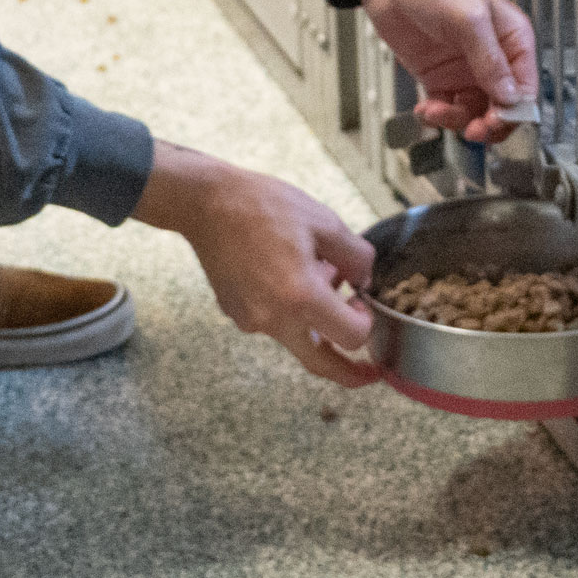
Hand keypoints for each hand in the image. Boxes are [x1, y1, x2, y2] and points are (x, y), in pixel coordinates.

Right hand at [131, 140, 378, 386]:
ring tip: (318, 273)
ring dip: (315, 322)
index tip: (360, 300)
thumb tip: (364, 279)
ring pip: (296, 339)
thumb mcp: (324, 221)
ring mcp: (251, 320)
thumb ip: (356, 256)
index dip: (365, 322)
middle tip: (370, 373)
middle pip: (320, 364)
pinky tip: (287, 272)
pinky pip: (272, 323)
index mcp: (302, 297)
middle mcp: (275, 318)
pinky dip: (289, 309)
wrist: (207, 204)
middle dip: (349, 373)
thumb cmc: (264, 206)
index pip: (351, 336)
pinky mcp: (236, 314)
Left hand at [338, 0, 537, 144]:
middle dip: (489, 123)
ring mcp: (467, 70)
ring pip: (475, 113)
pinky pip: (448, 108)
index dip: (514, 109)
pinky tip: (426, 110)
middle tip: (472, 131)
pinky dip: (438, 116)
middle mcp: (494, 58)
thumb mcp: (468, 18)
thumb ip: (490, 58)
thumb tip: (510, 95)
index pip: (526, 86)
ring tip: (436, 113)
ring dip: (456, 120)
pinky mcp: (442, 78)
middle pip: (504, 106)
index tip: (494, 121)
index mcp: (513, 39)